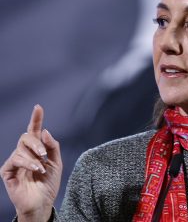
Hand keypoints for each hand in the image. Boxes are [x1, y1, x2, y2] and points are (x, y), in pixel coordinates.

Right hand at [0, 105, 61, 221]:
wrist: (42, 203)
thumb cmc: (48, 184)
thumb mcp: (57, 163)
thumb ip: (52, 146)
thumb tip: (45, 131)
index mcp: (36, 149)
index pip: (34, 131)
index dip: (36, 119)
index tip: (38, 107)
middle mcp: (25, 153)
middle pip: (26, 136)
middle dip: (36, 143)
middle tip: (44, 154)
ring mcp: (15, 161)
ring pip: (21, 148)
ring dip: (34, 157)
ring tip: (41, 168)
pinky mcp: (7, 171)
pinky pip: (15, 160)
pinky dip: (28, 163)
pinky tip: (36, 169)